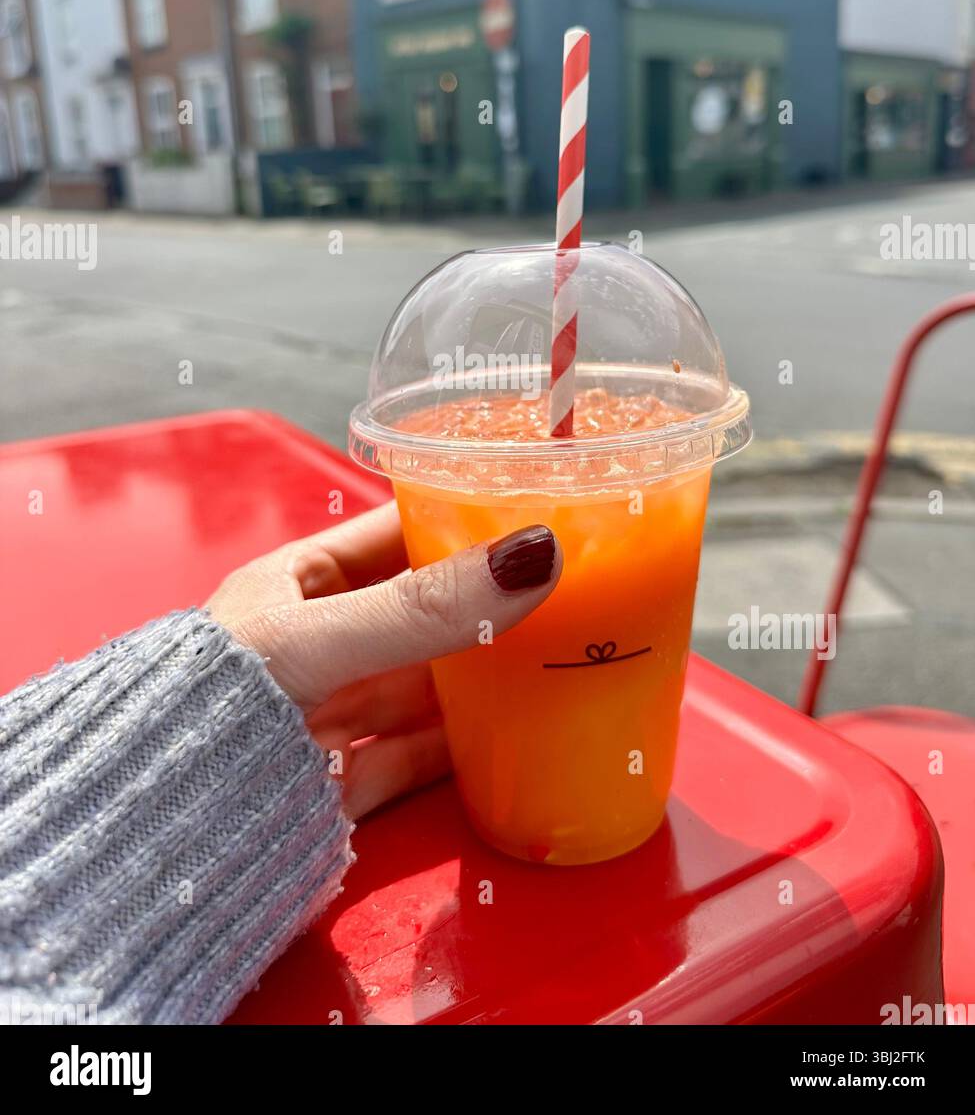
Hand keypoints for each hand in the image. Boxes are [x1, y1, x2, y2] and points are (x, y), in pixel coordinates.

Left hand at [208, 502, 560, 819]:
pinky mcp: (338, 783)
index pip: (387, 536)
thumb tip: (534, 556)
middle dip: (477, 603)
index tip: (521, 509)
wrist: (154, 828)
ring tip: (553, 655)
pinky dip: (461, 748)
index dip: (449, 518)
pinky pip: (413, 757)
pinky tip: (510, 736)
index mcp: (295, 587)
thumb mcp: (320, 638)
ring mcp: (328, 715)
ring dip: (477, 676)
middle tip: (558, 586)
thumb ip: (423, 607)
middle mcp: (314, 647)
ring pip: (420, 687)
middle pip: (414, 615)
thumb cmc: (217, 699)